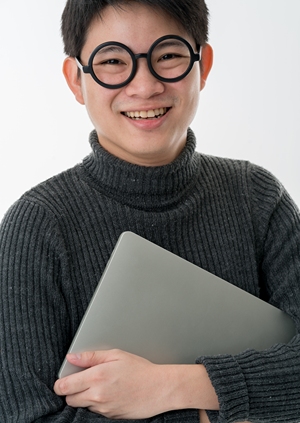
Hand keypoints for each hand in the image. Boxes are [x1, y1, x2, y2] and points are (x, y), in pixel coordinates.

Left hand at [54, 349, 177, 418]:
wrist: (159, 388)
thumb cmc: (140, 369)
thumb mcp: (116, 355)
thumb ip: (91, 356)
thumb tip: (71, 357)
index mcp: (96, 377)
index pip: (64, 386)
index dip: (60, 383)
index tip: (63, 380)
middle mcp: (97, 395)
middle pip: (69, 399)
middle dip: (71, 391)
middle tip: (82, 381)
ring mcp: (103, 408)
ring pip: (81, 406)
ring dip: (84, 398)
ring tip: (98, 386)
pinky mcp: (109, 417)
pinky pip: (94, 411)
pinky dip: (96, 404)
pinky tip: (107, 394)